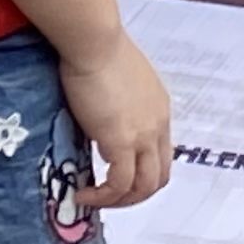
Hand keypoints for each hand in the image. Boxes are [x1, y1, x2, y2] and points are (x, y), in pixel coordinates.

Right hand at [58, 28, 174, 208]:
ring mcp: (143, 135)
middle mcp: (158, 125)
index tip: (115, 178)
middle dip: (134, 195)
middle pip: (159, 176)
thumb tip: (98, 120)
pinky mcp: (121, 141)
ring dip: (119, 201)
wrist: (94, 42)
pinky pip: (118, 183)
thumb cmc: (97, 51)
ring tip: (92, 199)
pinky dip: (102, 196)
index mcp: (158, 109)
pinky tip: (83, 193)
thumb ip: (116, 105)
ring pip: (144, 186)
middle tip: (106, 198)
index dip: (140, 173)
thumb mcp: (116, 82)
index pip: (160, 154)